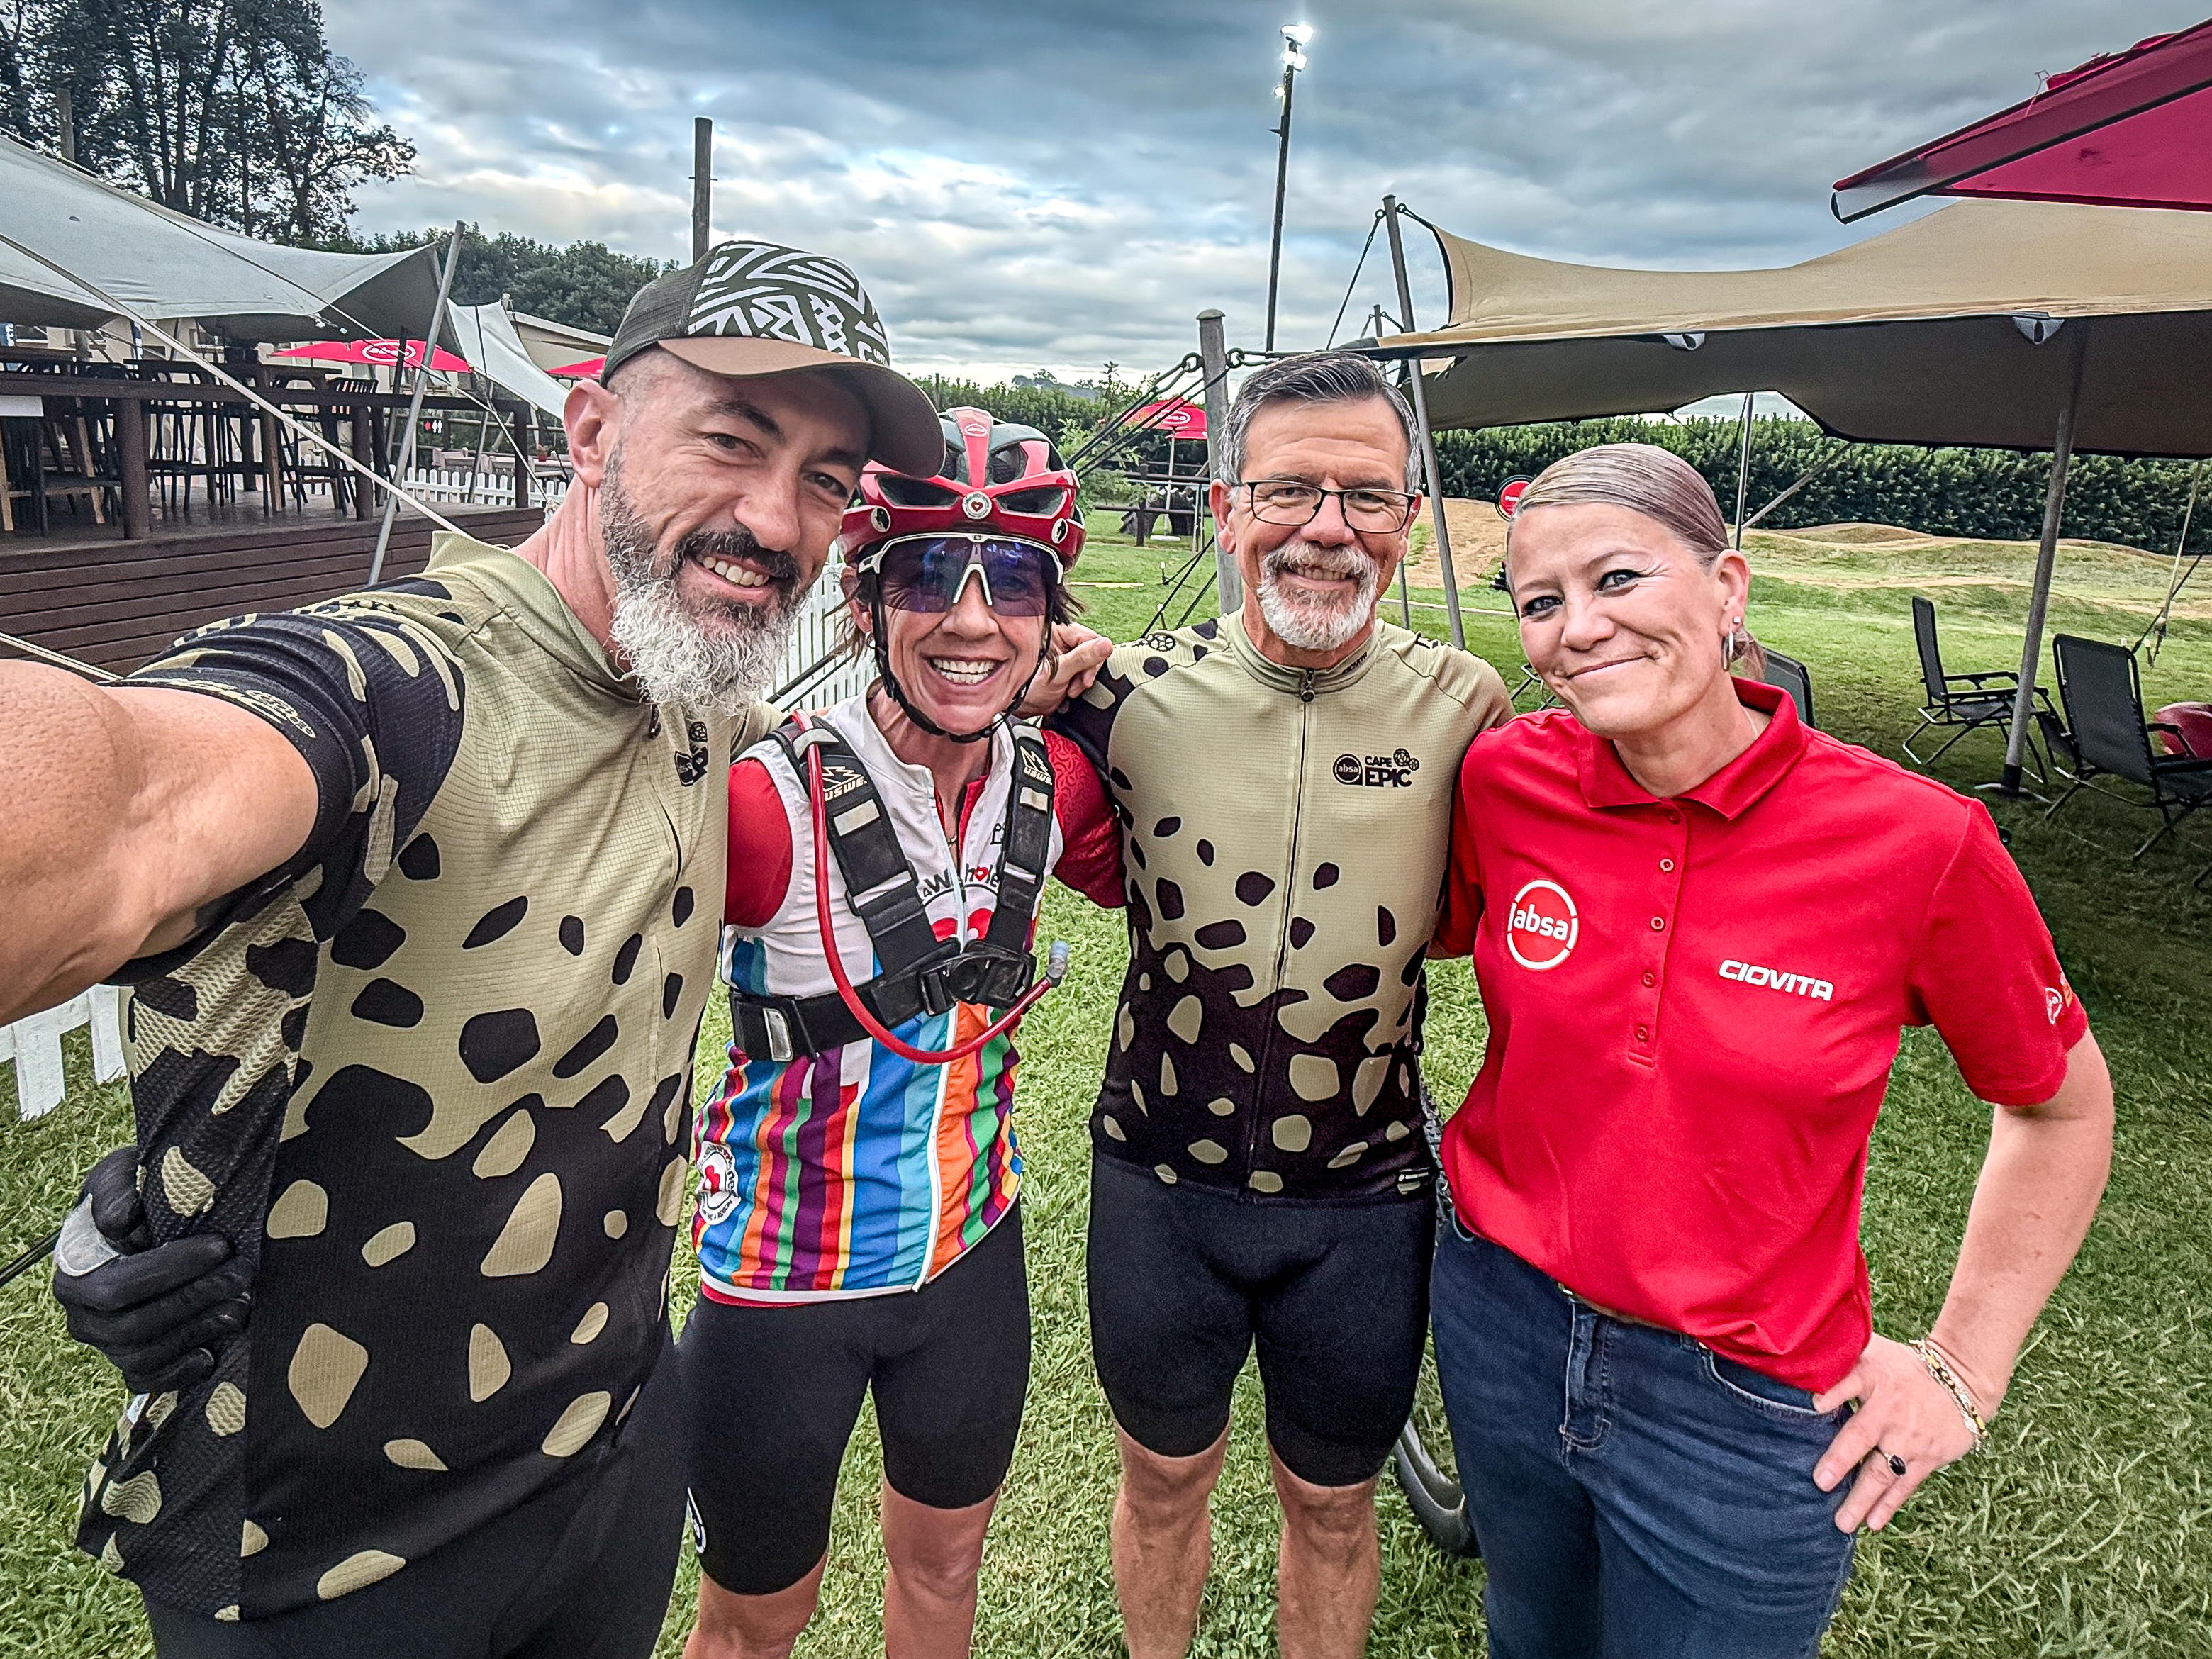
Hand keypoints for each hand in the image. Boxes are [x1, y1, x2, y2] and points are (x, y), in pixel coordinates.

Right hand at [52, 1146, 250, 1394]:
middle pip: (135, 1325)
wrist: (143, 1215)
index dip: (172, 1269)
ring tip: (242, 1305)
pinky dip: (178, 1372)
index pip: (120, 1285)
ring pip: (143, 1355)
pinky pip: (146, 1379)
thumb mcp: (122, 1176)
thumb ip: (119, 1192)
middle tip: (245, 1273)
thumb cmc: (133, 1192)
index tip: (221, 1246)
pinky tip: (211, 1354)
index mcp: (74, 1275)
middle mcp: (81, 1316)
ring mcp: (104, 1343)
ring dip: (198, 1330)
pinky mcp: (129, 1360)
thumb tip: (123, 1220)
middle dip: (196, 1298)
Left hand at [1018, 625, 1112, 716]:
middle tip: (1079, 684)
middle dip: (1087, 670)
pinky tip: (1071, 689)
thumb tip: (1105, 645)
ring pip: (1090, 661)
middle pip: (1092, 649)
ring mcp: (1065, 653)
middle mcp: (1061, 639)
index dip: (1093, 657)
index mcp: (1056, 632)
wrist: (1020, 707)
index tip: (1086, 676)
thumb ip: (1082, 658)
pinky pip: (1085, 670)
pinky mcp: (1068, 666)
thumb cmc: (1027, 687)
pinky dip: (1081, 682)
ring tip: (1071, 689)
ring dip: (1084, 678)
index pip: (1089, 637)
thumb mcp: (1058, 672)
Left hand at [1812, 1333, 1981, 1531]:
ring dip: (1862, 1498)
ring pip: (1882, 1471)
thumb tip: (1800, 1357)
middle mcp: (1889, 1410)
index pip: (1850, 1382)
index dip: (1833, 1392)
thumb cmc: (1904, 1365)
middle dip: (1841, 1460)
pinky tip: (1872, 1523)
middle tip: (1821, 1482)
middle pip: (1862, 1436)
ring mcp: (1908, 1438)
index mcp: (1873, 1378)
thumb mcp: (1875, 1350)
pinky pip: (1904, 1484)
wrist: (1961, 1379)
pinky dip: (1888, 1505)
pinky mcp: (1927, 1457)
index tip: (1814, 1405)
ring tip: (1843, 1522)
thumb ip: (1841, 1355)